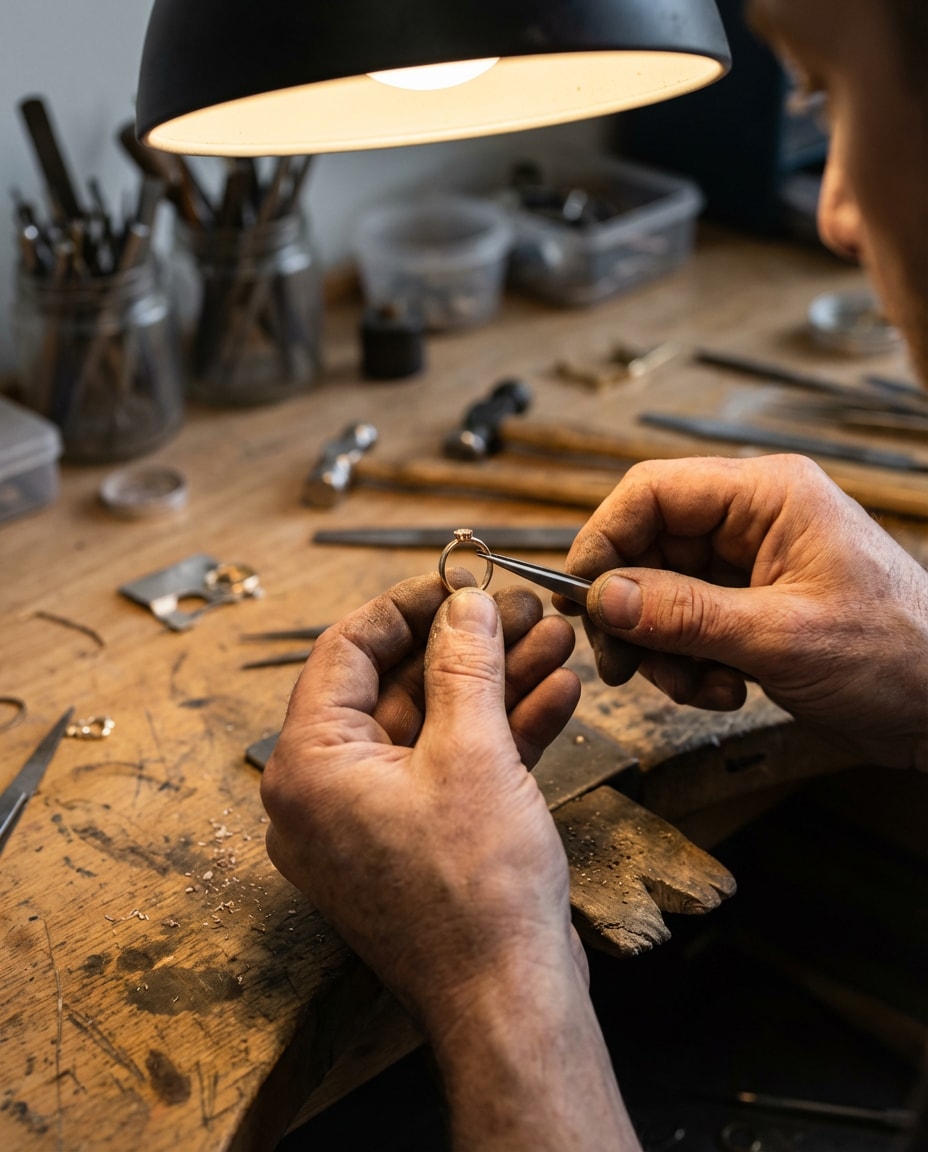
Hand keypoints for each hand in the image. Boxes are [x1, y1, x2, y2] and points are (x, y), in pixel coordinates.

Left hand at [261, 574, 640, 1148]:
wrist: (511, 1003)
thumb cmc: (475, 894)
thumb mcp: (473, 753)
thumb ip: (465, 664)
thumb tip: (464, 603)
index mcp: (309, 766)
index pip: (347, 652)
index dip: (407, 606)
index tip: (459, 581)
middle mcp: (328, 793)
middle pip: (399, 686)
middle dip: (469, 645)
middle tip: (523, 609)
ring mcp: (374, 821)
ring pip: (435, 725)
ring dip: (496, 682)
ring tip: (554, 640)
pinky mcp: (418, 842)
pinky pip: (451, 768)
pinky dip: (499, 732)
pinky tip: (556, 692)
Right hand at [559, 455, 927, 769]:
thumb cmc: (900, 655)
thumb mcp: (781, 636)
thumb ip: (685, 614)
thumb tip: (605, 597)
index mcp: (767, 496)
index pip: (652, 492)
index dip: (605, 539)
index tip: (580, 596)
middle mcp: (752, 522)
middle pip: (648, 547)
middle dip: (634, 612)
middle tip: (624, 665)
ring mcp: (749, 566)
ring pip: (660, 594)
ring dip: (663, 649)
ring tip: (698, 687)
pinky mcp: (748, 608)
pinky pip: (685, 627)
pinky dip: (688, 665)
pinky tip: (724, 691)